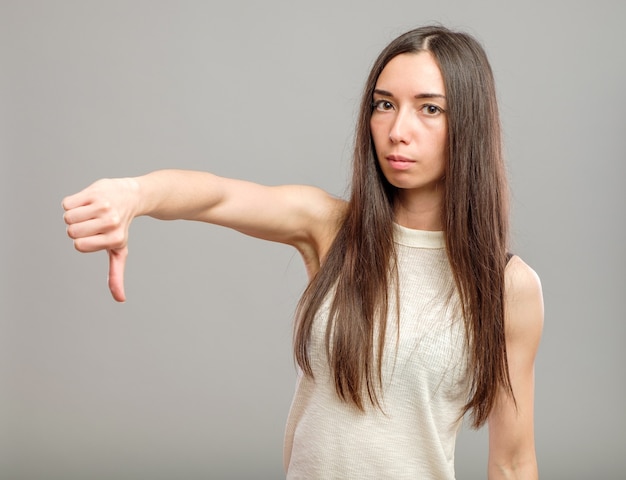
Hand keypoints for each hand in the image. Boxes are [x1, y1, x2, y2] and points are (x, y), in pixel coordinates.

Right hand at [62, 178, 138, 301]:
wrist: (131, 196)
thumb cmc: (120, 227)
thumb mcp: (119, 250)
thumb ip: (116, 274)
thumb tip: (121, 299)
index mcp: (115, 239)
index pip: (79, 246)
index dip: (81, 241)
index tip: (95, 235)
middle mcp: (111, 222)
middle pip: (72, 231)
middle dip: (77, 228)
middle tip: (93, 222)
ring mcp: (104, 206)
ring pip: (68, 217)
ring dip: (74, 215)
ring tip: (91, 212)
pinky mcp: (95, 191)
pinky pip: (67, 203)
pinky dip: (72, 203)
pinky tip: (88, 201)